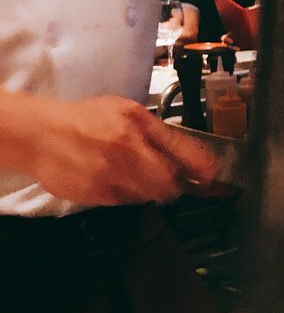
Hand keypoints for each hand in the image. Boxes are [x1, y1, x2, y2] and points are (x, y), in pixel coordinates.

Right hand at [22, 95, 218, 206]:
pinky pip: (126, 201)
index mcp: (137, 127)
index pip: (182, 151)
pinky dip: (128, 194)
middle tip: (172, 179)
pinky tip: (114, 178)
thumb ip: (159, 132)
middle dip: (175, 183)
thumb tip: (192, 155)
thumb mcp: (127, 111)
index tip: (213, 176)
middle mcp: (127, 152)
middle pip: (170, 183)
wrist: (41, 134)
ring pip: (149, 195)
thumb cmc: (86, 119)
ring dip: (151, 189)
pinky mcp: (97, 195)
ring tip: (135, 174)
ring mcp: (111, 176)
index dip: (202, 167)